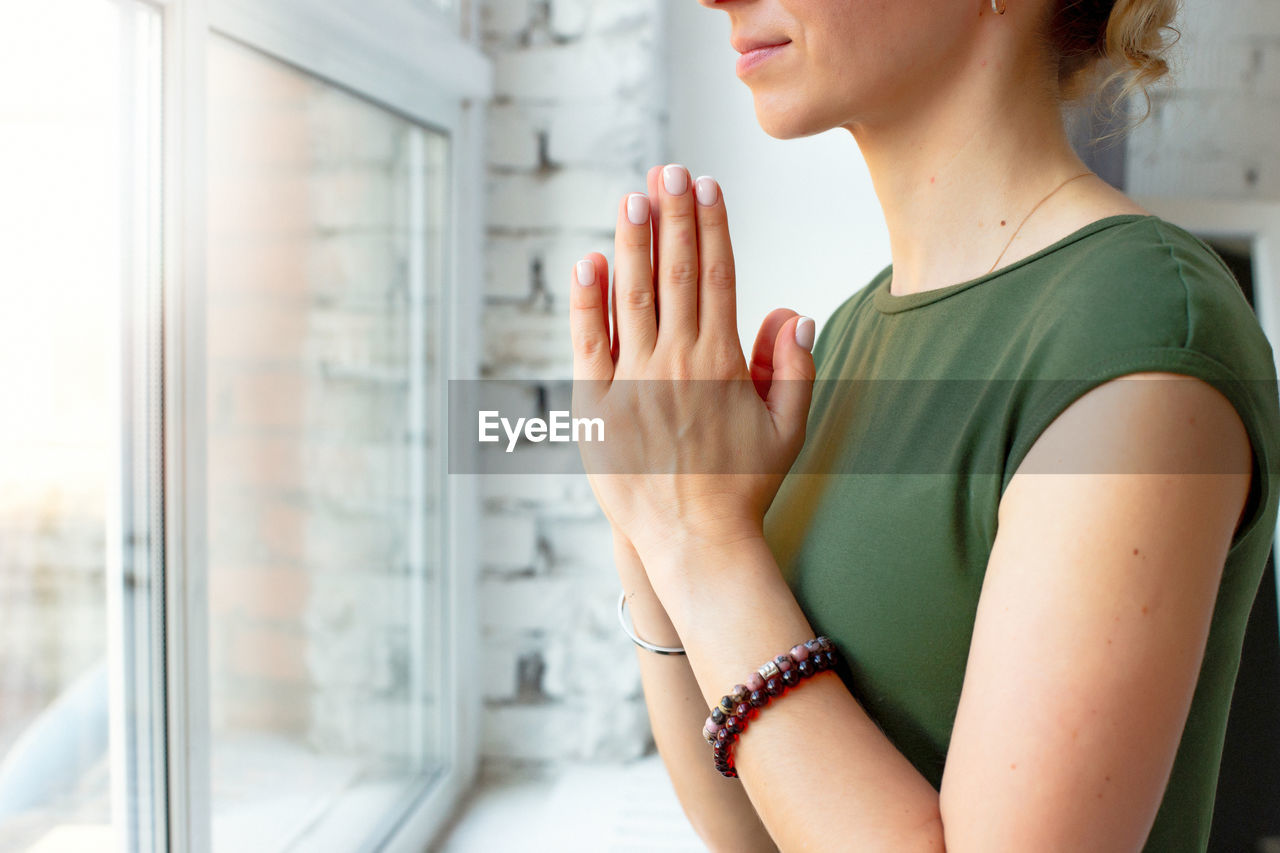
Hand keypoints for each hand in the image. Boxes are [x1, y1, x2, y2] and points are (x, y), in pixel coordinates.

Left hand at [568, 163, 816, 572]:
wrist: (693, 540)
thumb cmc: (743, 486)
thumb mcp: (786, 429)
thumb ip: (794, 368)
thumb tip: (797, 312)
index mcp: (721, 363)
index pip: (717, 277)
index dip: (712, 227)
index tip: (709, 187)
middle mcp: (676, 363)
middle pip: (674, 273)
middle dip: (673, 216)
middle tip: (670, 170)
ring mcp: (631, 383)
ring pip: (631, 297)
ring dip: (632, 242)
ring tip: (634, 196)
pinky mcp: (593, 407)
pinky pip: (587, 344)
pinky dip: (586, 301)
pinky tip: (589, 261)